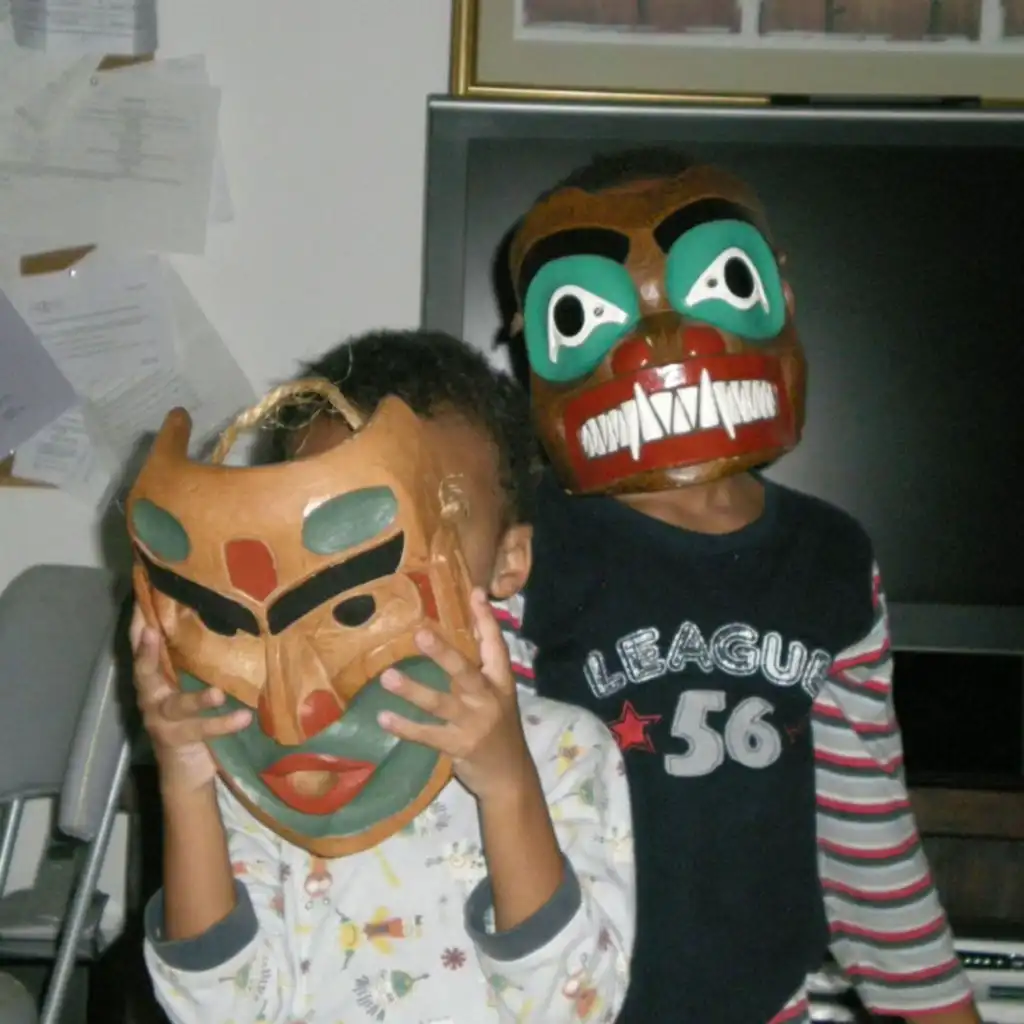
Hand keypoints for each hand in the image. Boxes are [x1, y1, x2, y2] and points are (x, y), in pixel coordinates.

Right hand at [130, 604, 250, 797]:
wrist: (186, 771)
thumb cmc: (191, 717)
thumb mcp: (187, 686)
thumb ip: (191, 663)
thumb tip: (217, 618)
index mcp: (154, 682)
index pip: (142, 650)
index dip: (138, 627)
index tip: (139, 600)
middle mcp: (152, 699)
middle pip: (144, 673)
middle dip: (146, 653)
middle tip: (152, 631)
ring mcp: (163, 721)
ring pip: (178, 706)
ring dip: (198, 700)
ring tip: (217, 694)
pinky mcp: (179, 741)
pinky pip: (203, 731)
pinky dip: (224, 724)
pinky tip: (244, 717)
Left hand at [378, 588, 533, 802]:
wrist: (509, 776)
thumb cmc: (497, 727)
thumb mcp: (497, 694)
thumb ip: (483, 665)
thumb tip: (472, 624)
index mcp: (501, 682)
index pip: (495, 645)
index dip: (485, 619)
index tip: (475, 593)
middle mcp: (489, 699)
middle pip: (464, 672)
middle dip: (443, 653)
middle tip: (420, 633)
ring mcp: (473, 724)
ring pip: (440, 703)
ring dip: (412, 690)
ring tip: (387, 676)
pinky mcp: (458, 746)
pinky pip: (427, 734)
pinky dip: (404, 726)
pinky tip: (383, 717)